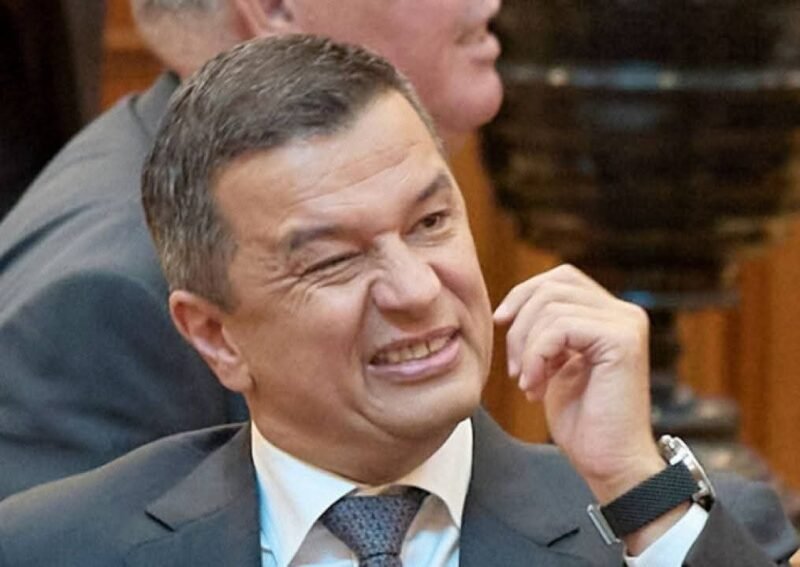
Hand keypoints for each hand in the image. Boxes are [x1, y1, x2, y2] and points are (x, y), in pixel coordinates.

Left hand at [493, 265, 662, 502]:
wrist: (609, 462)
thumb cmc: (583, 421)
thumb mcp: (556, 363)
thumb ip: (546, 330)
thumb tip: (514, 306)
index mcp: (610, 315)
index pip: (560, 278)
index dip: (524, 294)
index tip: (501, 322)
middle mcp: (624, 313)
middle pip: (552, 286)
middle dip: (520, 324)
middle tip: (514, 368)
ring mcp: (626, 323)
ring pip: (551, 307)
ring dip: (526, 347)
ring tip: (528, 383)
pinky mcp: (621, 340)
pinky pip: (559, 328)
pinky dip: (536, 357)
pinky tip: (536, 387)